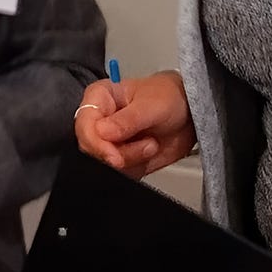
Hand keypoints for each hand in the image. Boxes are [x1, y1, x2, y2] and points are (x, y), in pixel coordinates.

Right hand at [74, 69, 195, 176]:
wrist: (188, 114)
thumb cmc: (169, 97)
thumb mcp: (152, 105)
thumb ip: (127, 120)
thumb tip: (102, 132)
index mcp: (100, 98)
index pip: (84, 124)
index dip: (96, 144)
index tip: (114, 157)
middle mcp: (99, 121)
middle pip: (90, 149)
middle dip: (118, 155)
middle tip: (147, 146)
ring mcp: (107, 142)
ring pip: (104, 164)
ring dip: (132, 160)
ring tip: (152, 144)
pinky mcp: (118, 159)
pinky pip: (119, 174)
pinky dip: (136, 168)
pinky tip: (149, 152)